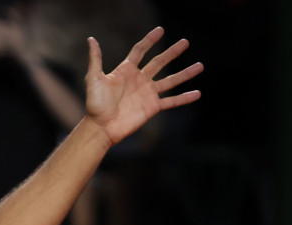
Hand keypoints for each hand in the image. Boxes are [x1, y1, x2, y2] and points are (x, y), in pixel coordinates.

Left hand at [84, 27, 201, 145]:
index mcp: (126, 71)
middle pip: (159, 62)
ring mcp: (147, 93)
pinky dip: (184, 98)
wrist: (101, 127)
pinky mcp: (152, 107)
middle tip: (185, 42)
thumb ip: (95, 59)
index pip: (140, 51)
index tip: (160, 30)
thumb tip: (91, 40)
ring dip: (185, 73)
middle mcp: (139, 80)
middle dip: (172, 52)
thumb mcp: (94, 79)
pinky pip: (172, 101)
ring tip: (200, 66)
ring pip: (170, 80)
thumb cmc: (95, 104)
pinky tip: (197, 93)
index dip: (149, 40)